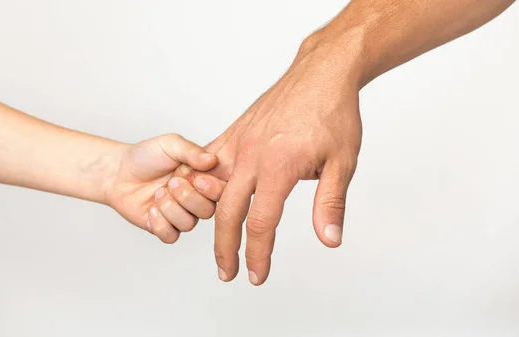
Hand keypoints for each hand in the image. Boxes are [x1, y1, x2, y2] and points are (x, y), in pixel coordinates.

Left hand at [104, 133, 224, 242]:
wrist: (118, 172)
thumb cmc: (145, 156)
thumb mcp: (170, 145)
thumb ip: (192, 151)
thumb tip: (212, 160)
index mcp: (202, 178)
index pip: (222, 191)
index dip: (212, 189)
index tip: (196, 178)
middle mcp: (195, 198)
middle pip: (208, 211)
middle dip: (188, 198)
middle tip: (171, 183)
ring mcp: (180, 214)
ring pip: (189, 224)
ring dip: (171, 209)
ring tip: (157, 194)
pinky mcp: (164, 227)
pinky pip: (171, 236)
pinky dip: (160, 224)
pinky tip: (151, 209)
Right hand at [203, 37, 362, 284]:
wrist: (321, 72)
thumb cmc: (333, 113)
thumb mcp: (343, 162)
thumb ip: (331, 204)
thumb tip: (329, 240)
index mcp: (278, 167)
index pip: (261, 223)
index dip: (258, 254)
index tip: (257, 275)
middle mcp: (251, 156)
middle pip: (227, 212)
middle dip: (225, 248)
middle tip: (228, 272)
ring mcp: (239, 143)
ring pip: (212, 189)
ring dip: (210, 220)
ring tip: (215, 242)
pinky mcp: (235, 132)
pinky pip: (210, 162)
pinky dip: (202, 184)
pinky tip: (202, 198)